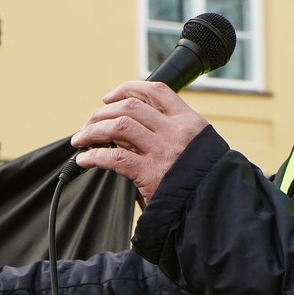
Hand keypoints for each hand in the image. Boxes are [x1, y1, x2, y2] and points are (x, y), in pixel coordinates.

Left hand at [71, 81, 208, 201]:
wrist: (213, 205)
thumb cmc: (201, 178)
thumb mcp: (194, 145)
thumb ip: (165, 132)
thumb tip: (122, 125)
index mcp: (188, 120)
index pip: (156, 91)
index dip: (128, 88)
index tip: (109, 98)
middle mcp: (175, 131)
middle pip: (130, 106)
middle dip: (102, 112)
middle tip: (88, 124)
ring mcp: (163, 151)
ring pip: (119, 126)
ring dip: (93, 130)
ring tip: (80, 140)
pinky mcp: (150, 174)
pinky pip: (114, 157)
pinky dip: (93, 156)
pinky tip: (84, 160)